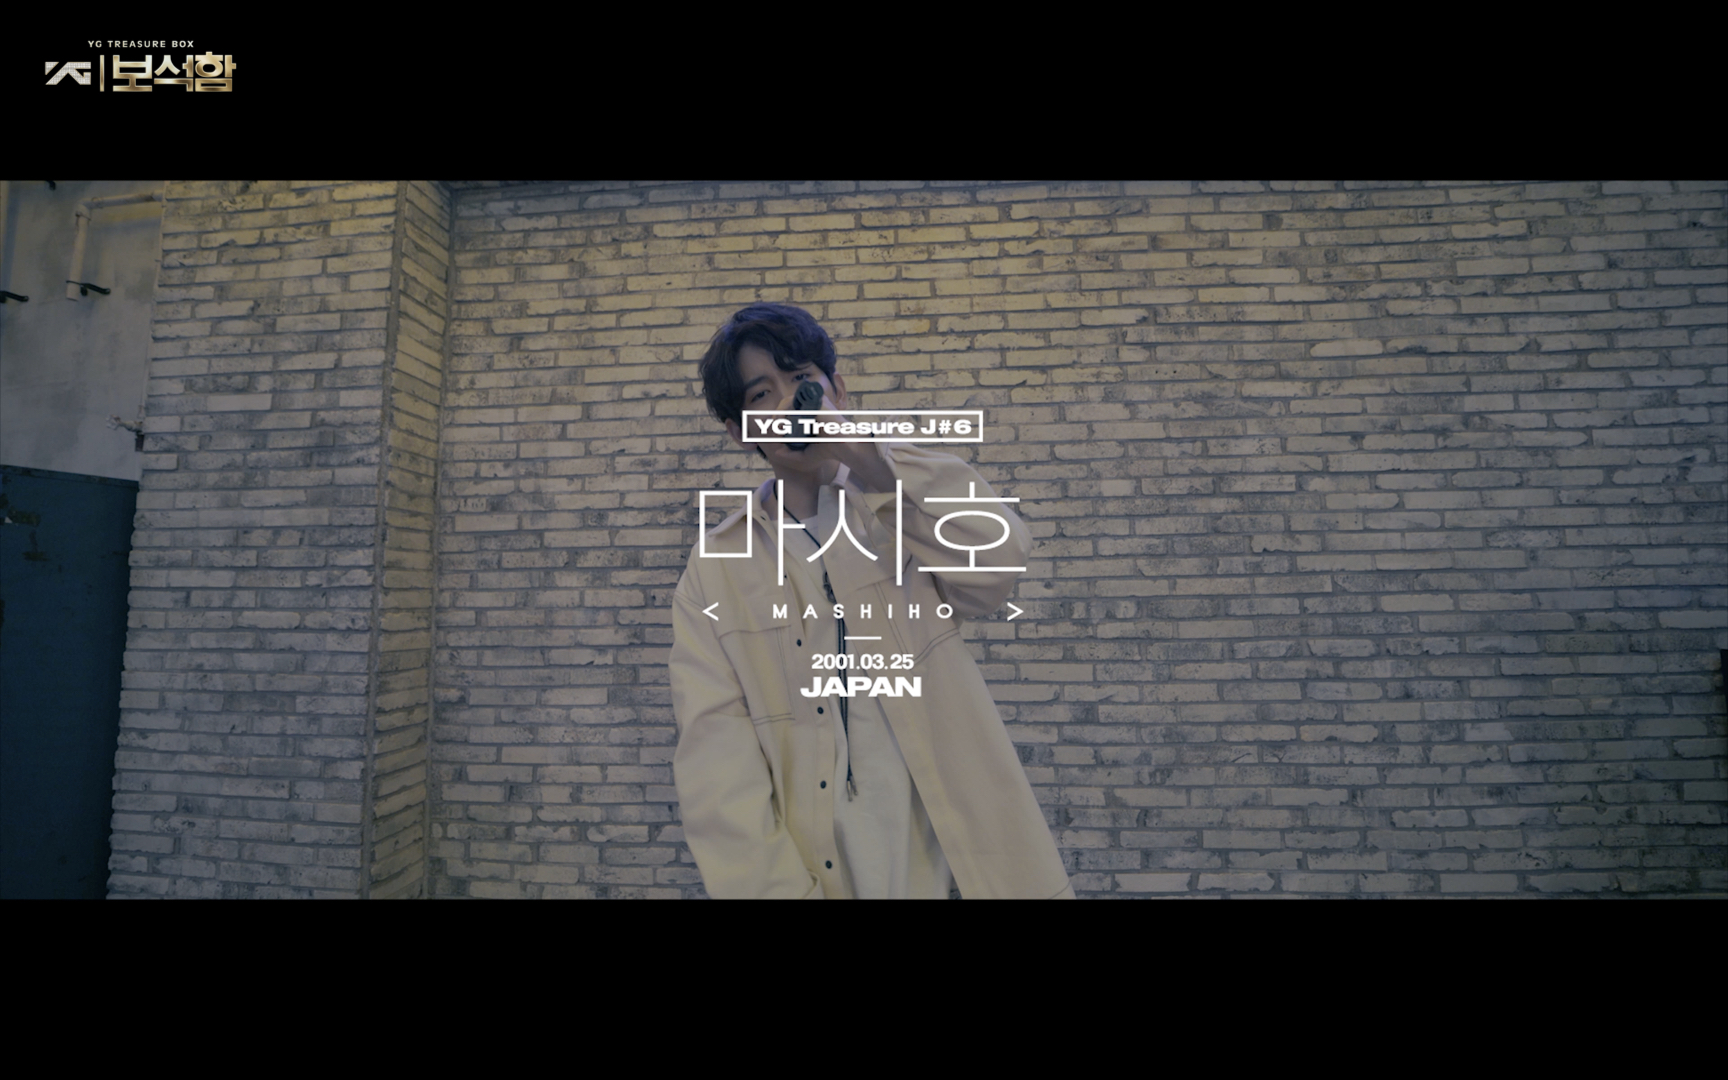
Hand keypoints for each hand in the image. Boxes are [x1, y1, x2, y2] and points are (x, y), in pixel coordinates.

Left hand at [772, 386, 891, 491]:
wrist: (843, 447)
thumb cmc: (828, 450)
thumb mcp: (805, 454)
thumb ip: (792, 454)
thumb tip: (777, 452)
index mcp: (812, 412)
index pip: (790, 409)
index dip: (779, 417)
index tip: (775, 430)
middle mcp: (813, 403)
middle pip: (786, 403)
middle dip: (776, 415)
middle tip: (773, 429)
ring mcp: (815, 400)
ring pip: (788, 402)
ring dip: (778, 414)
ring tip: (776, 427)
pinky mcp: (816, 400)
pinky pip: (794, 403)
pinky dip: (784, 412)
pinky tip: (780, 423)